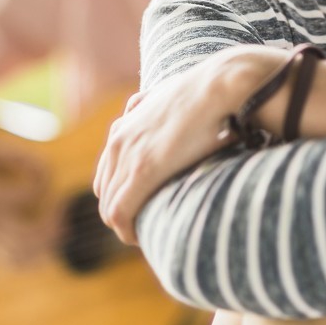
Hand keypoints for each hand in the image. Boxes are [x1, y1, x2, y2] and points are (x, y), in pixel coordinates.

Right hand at [0, 131, 58, 265]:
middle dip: (52, 226)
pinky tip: (45, 241)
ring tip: (59, 228)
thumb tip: (49, 173)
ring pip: (21, 256)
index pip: (30, 194)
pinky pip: (13, 262)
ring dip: (47, 246)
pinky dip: (34, 257)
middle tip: (62, 210)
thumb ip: (18, 155)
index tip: (42, 173)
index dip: (44, 182)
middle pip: (27, 237)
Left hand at [93, 46, 286, 244]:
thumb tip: (153, 110)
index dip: (122, 195)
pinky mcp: (142, 171)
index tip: (144, 208)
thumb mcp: (170, 97)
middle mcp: (118, 141)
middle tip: (146, 227)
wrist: (220, 85)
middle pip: (105, 192)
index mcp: (124, 126)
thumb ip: (154, 107)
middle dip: (122, 213)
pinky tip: (142, 238)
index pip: (107, 173)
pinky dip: (127, 231)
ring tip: (148, 236)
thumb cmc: (206, 92)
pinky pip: (119, 213)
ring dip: (125, 226)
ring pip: (109, 207)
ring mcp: (127, 156)